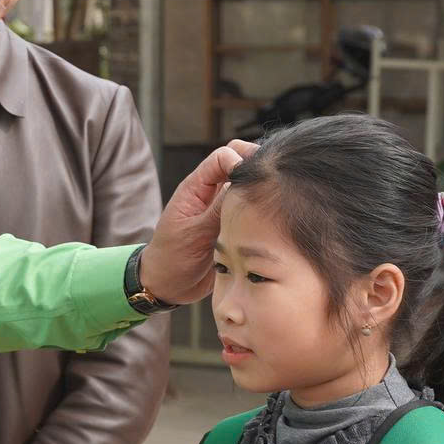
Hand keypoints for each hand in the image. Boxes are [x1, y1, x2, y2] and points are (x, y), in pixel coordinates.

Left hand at [137, 139, 258, 307]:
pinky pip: (250, 209)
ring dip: (260, 188)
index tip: (251, 179)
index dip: (238, 160)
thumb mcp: (195, 234)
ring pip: (246, 185)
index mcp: (195, 189)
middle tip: (272, 182)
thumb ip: (219, 210)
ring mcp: (222, 209)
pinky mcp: (232, 225)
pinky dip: (262, 209)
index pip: (221, 157)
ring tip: (275, 198)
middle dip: (255, 166)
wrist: (168, 286)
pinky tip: (273, 217)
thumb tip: (243, 184)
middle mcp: (210, 194)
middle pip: (237, 163)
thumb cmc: (172, 259)